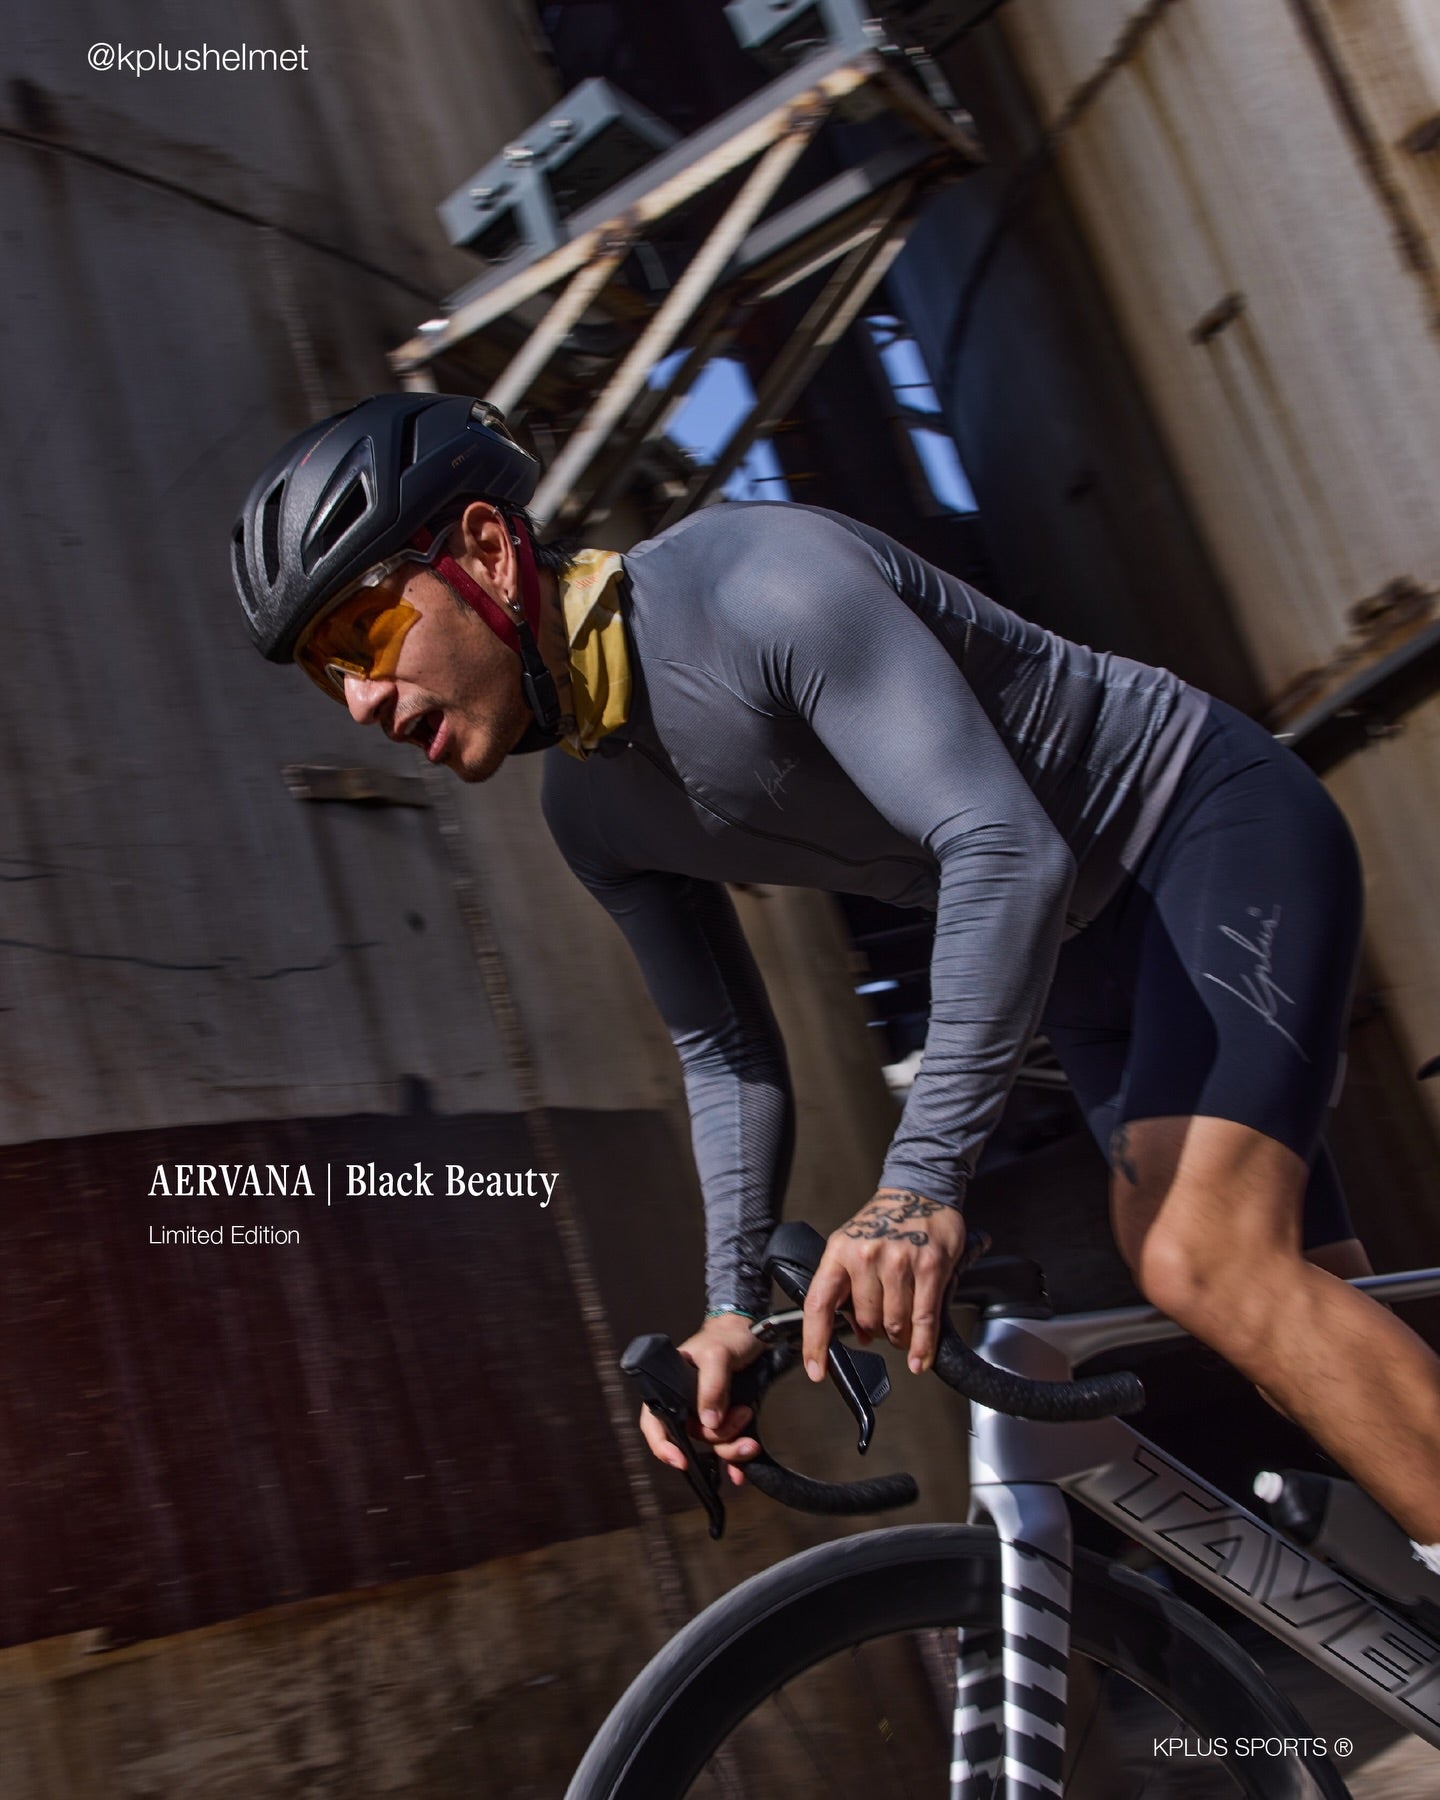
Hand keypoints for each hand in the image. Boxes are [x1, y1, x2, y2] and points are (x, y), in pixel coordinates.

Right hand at [638, 1312, 764, 1488]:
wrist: (753, 1333)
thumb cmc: (727, 1337)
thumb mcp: (718, 1355)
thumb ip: (712, 1386)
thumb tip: (709, 1421)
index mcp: (672, 1387)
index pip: (654, 1422)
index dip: (661, 1444)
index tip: (679, 1459)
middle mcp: (687, 1404)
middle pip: (692, 1438)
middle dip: (717, 1438)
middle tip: (740, 1417)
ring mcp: (707, 1413)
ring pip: (712, 1445)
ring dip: (732, 1448)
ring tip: (751, 1437)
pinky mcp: (727, 1419)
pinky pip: (726, 1448)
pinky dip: (734, 1461)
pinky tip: (741, 1469)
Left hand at [803, 1189, 965, 1380]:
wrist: (920, 1189)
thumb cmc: (884, 1220)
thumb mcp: (852, 1245)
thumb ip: (848, 1288)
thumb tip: (857, 1333)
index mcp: (839, 1252)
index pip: (819, 1305)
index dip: (815, 1342)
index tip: (817, 1369)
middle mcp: (866, 1256)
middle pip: (865, 1321)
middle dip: (874, 1333)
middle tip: (883, 1328)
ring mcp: (899, 1262)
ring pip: (895, 1324)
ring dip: (899, 1338)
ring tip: (903, 1331)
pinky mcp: (930, 1267)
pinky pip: (924, 1320)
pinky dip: (922, 1346)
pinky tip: (920, 1357)